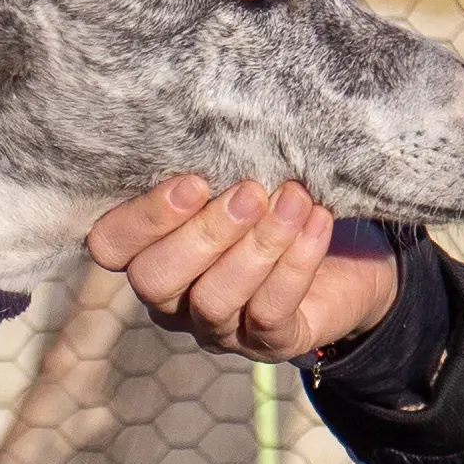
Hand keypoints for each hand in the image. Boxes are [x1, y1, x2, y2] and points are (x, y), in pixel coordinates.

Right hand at [86, 176, 402, 365]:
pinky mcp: (269, 343)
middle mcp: (173, 297)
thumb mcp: (240, 178)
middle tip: (252, 192)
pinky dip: (296, 264)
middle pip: (155, 280)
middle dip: (204, 233)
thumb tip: (219, 119)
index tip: (193, 181)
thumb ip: (217, 166)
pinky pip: (270, 313)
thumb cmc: (278, 205)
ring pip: (212, 300)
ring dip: (257, 247)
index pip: (110, 245)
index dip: (142, 218)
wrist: (353, 257)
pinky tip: (317, 222)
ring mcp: (218, 327)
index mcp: (151, 249)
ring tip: (295, 201)